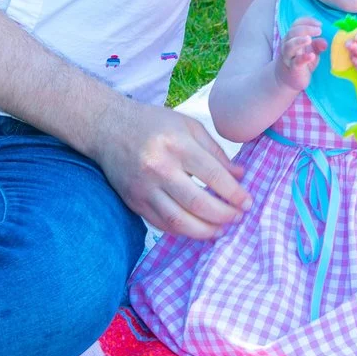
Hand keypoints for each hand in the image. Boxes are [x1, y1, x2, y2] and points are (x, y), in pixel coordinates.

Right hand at [90, 98, 248, 240]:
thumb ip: (216, 151)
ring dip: (204, 231)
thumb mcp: (189, 126)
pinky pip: (161, 225)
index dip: (234, 193)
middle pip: (198, 203)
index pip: (213, 175)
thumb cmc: (154, 124)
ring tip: (221, 230)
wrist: (108, 128)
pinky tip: (197, 229)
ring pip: (179, 221)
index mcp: (177, 145)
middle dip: (223, 216)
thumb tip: (240, 176)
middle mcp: (159, 168)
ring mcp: (144, 188)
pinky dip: (182, 231)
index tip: (247, 203)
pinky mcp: (134, 202)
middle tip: (237, 218)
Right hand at [277, 17, 323, 90]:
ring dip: (299, 41)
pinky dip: (303, 58)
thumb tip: (325, 42)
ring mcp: (289, 57)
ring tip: (309, 39)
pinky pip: (296, 62)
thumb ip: (318, 45)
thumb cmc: (301, 62)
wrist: (288, 81)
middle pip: (292, 32)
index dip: (307, 21)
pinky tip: (311, 56)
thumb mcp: (312, 51)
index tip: (320, 24)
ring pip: (289, 46)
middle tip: (319, 31)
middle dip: (305, 29)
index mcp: (292, 38)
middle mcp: (288, 45)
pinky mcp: (293, 69)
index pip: (296, 24)